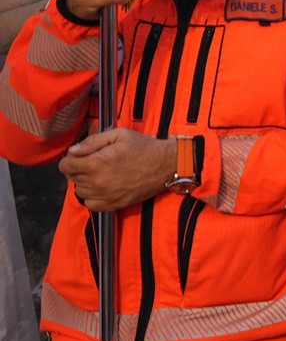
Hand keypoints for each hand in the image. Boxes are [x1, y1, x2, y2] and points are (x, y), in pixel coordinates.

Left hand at [60, 130, 174, 210]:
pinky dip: (92, 197)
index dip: (71, 159)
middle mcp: (98, 182)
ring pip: (80, 191)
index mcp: (97, 163)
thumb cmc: (143, 147)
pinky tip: (102, 188)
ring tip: (99, 174)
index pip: (65, 166)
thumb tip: (72, 151)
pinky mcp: (114, 204)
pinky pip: (90, 204)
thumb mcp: (118, 135)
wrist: (166, 165)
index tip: (80, 156)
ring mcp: (106, 196)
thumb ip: (92, 141)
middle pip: (72, 178)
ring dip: (85, 183)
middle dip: (79, 169)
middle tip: (93, 163)